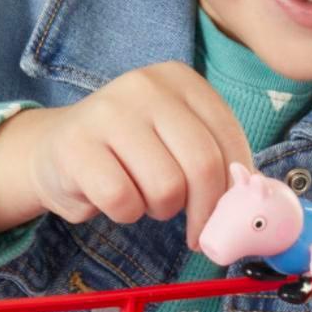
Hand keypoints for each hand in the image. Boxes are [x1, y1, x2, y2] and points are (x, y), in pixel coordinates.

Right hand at [26, 62, 252, 249]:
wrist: (54, 152)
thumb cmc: (127, 156)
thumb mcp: (175, 144)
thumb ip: (215, 161)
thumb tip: (258, 195)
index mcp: (180, 80)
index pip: (228, 141)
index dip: (234, 192)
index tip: (226, 220)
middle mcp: (145, 86)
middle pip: (202, 167)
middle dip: (202, 212)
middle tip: (192, 232)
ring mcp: (107, 112)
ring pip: (165, 189)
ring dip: (158, 210)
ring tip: (140, 197)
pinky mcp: (77, 147)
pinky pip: (123, 202)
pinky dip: (124, 214)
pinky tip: (112, 199)